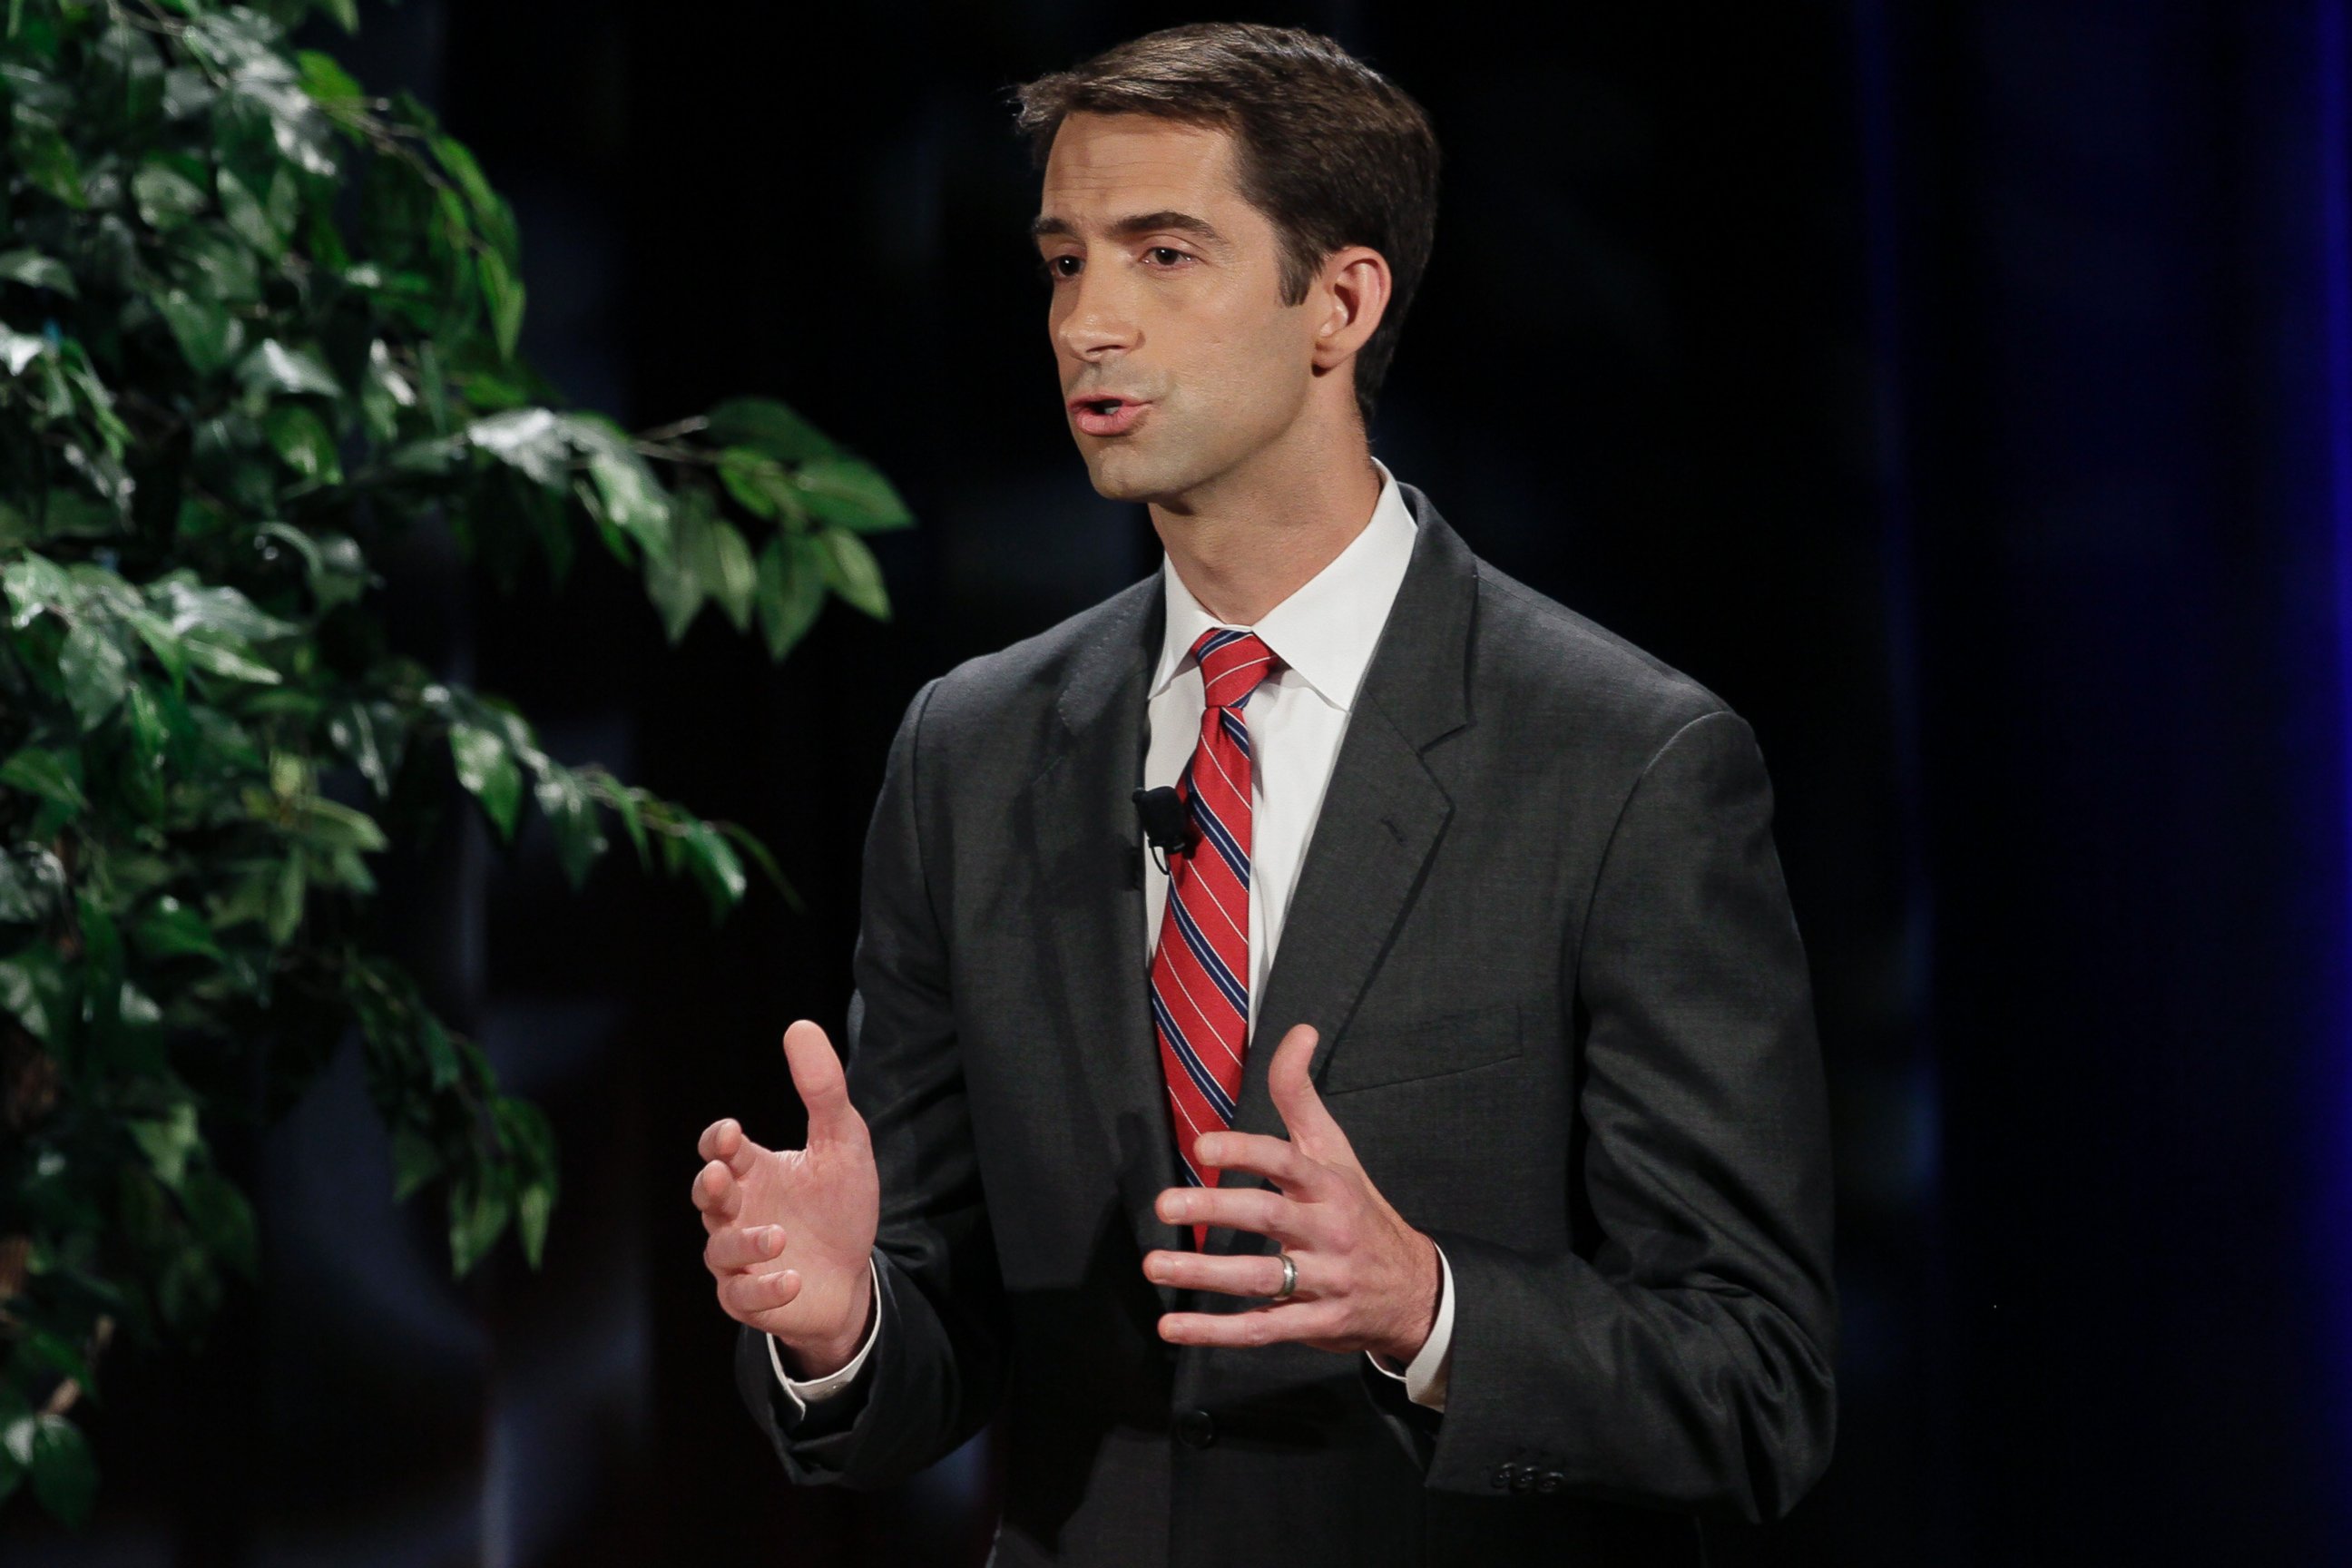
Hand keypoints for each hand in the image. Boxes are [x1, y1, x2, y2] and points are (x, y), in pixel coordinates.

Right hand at [694, 1019, 878, 1378]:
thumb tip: (800, 1026)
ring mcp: (739, 1258)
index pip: (718, 1150)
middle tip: (721, 1179)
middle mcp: (738, 1211)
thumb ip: (823, 1090)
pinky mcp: (750, 1299)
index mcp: (754, 1171)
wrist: (854, 1276)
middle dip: (708, 1187)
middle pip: (704, 1197)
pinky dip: (762, 1290)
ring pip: (719, 1250)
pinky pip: (739, 1298)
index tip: (731, 1134)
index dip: (716, 1141)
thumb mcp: (843, 1143)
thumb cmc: (842, 1205)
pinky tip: (791, 1279)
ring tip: (779, 1237)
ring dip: (744, 1243)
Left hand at [1144, 1023, 1441, 1364]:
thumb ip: (1301, 1095)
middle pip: (1270, 1218)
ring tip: (1156, 1264)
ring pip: (1261, 1279)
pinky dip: (1215, 1331)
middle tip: (1165, 1203)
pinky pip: (1262, 1330)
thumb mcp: (1337, 1150)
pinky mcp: (1315, 1325)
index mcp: (1329, 1185)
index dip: (1247, 1151)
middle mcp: (1328, 1231)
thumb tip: (1299, 1031)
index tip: (1204, 1145)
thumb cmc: (1360, 1209)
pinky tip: (1173, 1327)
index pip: (1288, 1162)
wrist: (1414, 1289)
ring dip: (1205, 1274)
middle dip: (1216, 1208)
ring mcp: (1324, 1281)